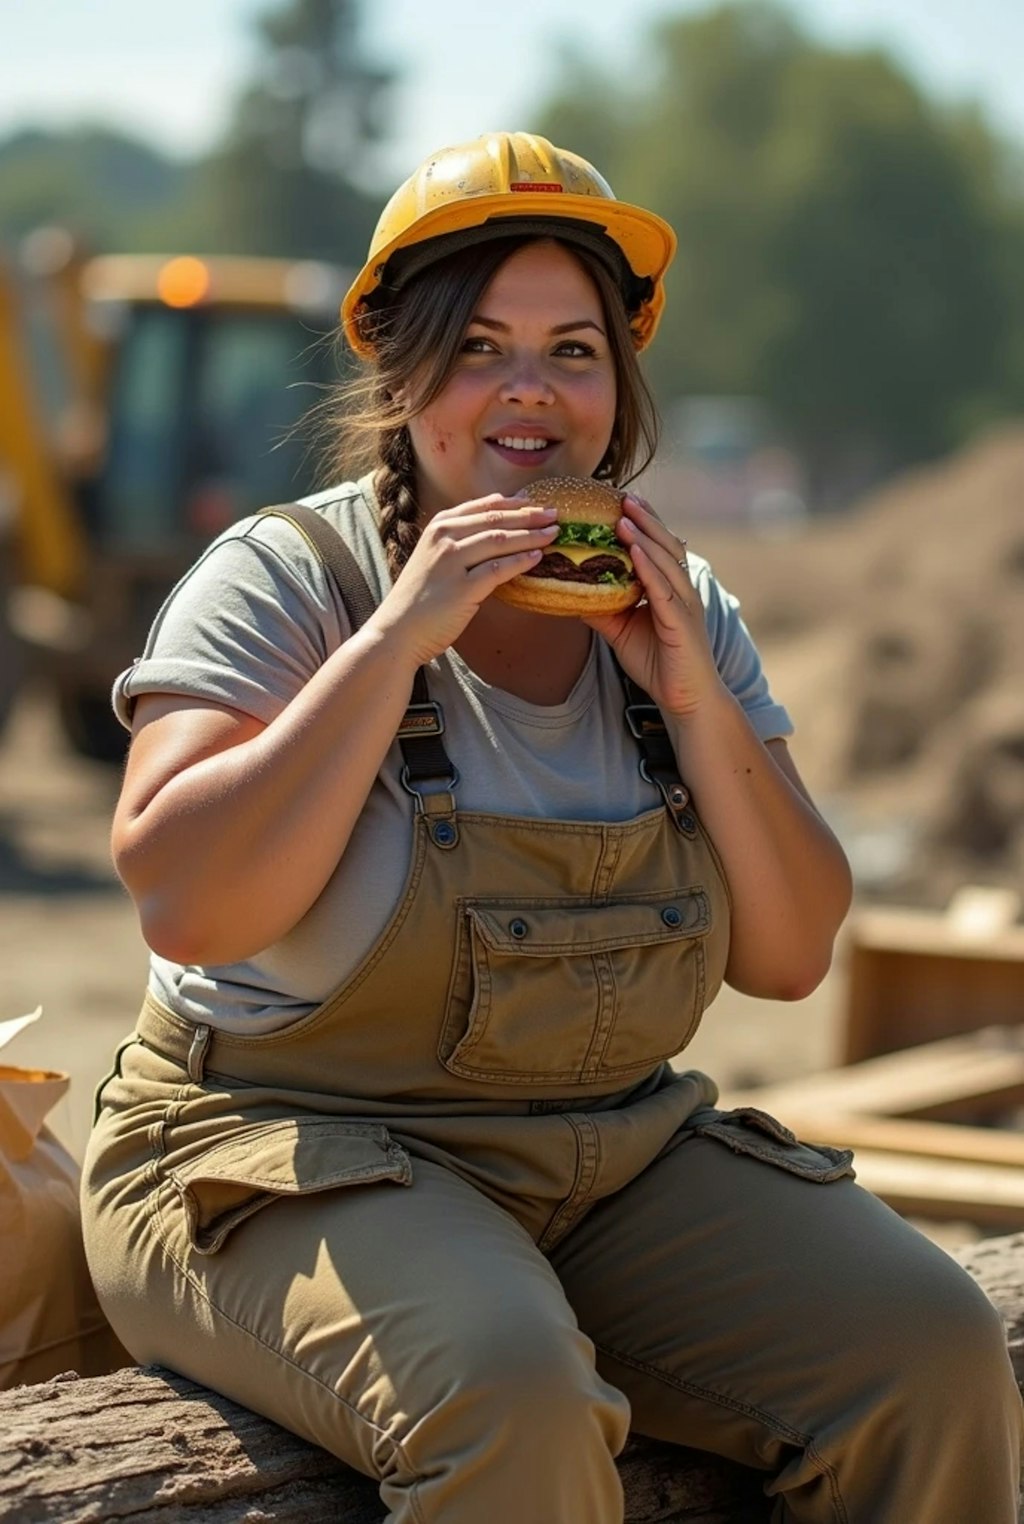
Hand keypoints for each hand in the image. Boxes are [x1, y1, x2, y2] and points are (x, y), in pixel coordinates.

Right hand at [369, 494, 559, 665]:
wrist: (397, 631)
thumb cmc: (418, 600)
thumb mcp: (434, 559)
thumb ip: (459, 543)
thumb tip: (496, 535)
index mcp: (438, 527)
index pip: (482, 507)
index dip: (513, 503)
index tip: (536, 502)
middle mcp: (444, 538)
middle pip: (495, 519)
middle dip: (529, 515)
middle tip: (554, 514)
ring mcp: (451, 561)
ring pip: (500, 540)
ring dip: (531, 535)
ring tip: (553, 534)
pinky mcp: (461, 588)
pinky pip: (498, 569)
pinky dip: (520, 561)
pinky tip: (538, 558)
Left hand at [583, 493, 722, 716]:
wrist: (686, 699)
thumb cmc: (658, 664)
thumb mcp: (620, 631)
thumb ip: (601, 608)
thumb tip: (570, 591)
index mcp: (670, 589)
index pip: (657, 547)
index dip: (643, 523)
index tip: (621, 501)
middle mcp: (681, 590)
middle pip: (665, 544)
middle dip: (645, 519)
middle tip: (623, 495)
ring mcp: (685, 604)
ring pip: (667, 561)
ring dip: (646, 535)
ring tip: (625, 515)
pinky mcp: (682, 622)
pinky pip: (664, 589)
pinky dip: (650, 567)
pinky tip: (635, 551)